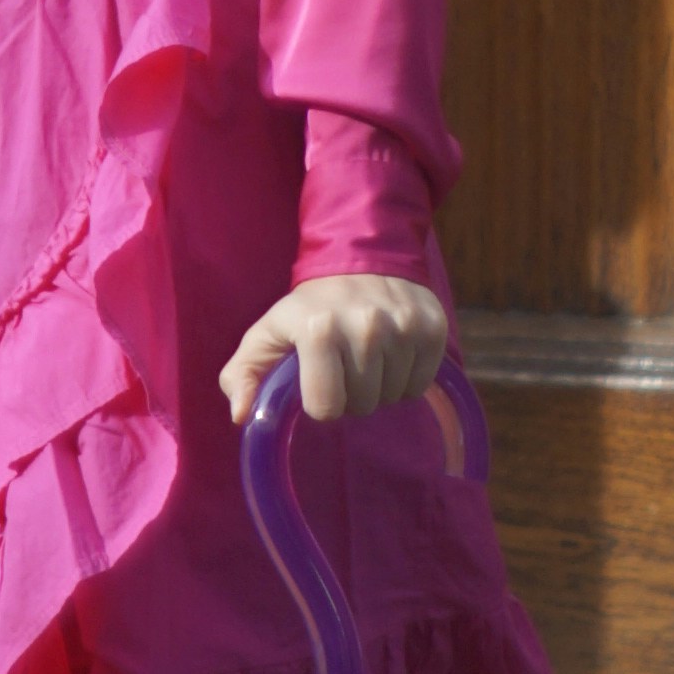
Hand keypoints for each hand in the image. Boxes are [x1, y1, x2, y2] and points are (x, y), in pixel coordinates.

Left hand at [222, 276, 452, 430]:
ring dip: (380, 388)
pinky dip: (406, 379)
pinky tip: (393, 355)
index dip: (321, 402)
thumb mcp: (268, 333)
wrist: (362, 258)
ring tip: (368, 359)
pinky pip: (420, 385)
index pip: (326, 408)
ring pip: (393, 397)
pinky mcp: (432, 328)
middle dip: (352, 395)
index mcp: (318, 331)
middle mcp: (365, 327)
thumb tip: (241, 415)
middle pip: (363, 405)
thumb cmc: (310, 306)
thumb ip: (243, 374)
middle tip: (345, 367)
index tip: (319, 381)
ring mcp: (403, 327)